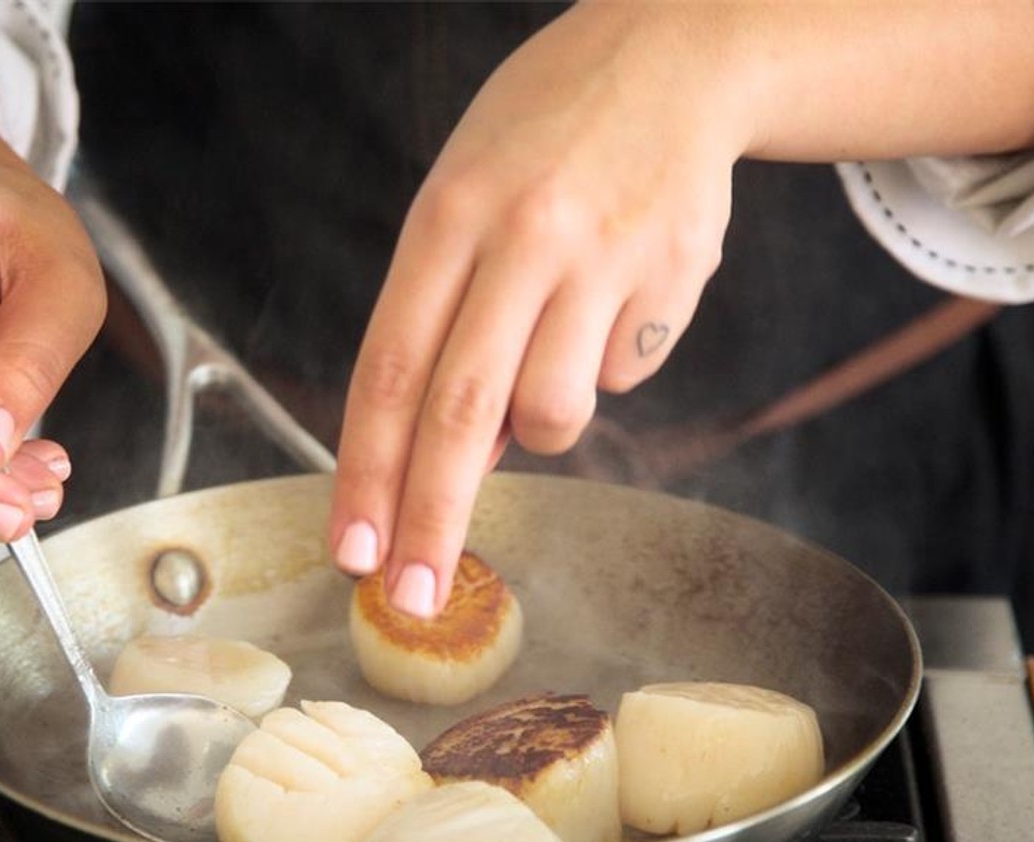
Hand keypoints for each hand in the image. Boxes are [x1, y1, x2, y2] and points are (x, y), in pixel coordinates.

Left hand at [329, 3, 753, 615]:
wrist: (681, 53)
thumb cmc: (545, 138)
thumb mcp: (464, 198)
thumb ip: (444, 321)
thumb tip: (453, 456)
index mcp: (449, 215)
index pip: (389, 370)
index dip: (366, 473)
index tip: (351, 549)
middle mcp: (525, 239)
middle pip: (461, 413)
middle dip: (431, 519)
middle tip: (412, 595)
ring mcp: (605, 260)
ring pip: (555, 414)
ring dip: (540, 419)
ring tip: (551, 342)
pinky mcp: (675, 279)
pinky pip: (623, 375)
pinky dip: (608, 362)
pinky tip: (615, 293)